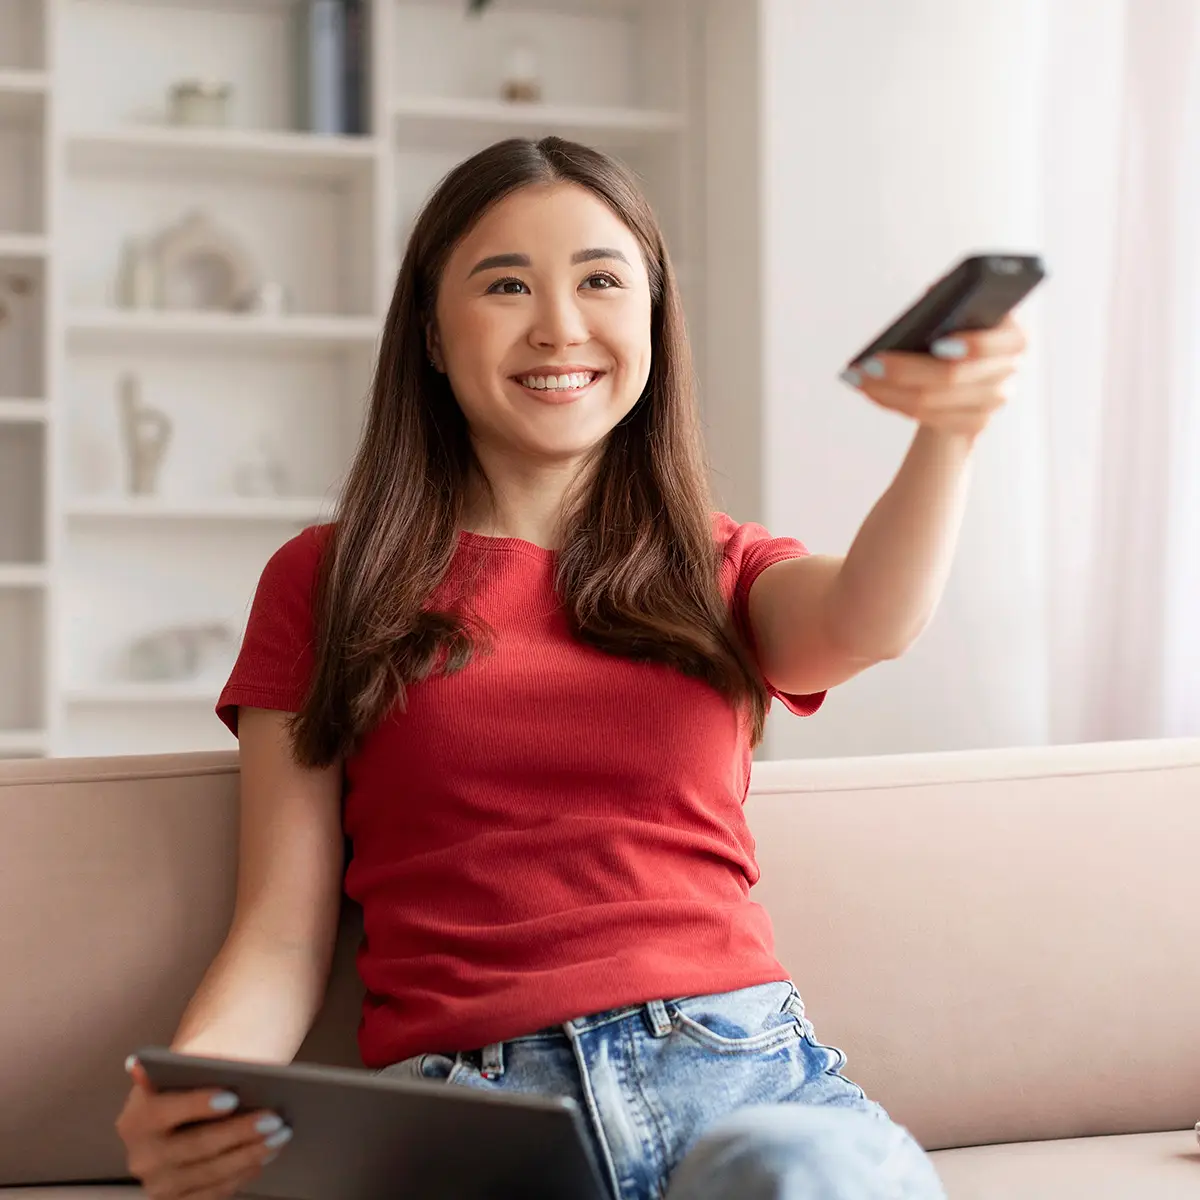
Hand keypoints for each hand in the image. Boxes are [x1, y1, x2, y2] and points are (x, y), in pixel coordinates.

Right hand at [115, 1056, 292, 1198]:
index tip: (232, 1097)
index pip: (165, 1111)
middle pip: (195, 1146)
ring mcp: (159, 1184)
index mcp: (136, 1117)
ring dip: (249, 1154)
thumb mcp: (195, 1062)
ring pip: (210, 1173)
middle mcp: (141, 1156)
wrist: (189, 1106)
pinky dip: (243, 1173)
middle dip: (238, 1132)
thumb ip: (201, 1061)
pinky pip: (215, 1192)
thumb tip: (217, 1060)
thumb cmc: (196, 1079)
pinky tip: (265, 1155)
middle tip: (274, 1118)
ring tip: (280, 1135)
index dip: (198, 1104)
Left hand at [841, 315, 1028, 438]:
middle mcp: (1008, 372)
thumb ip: (954, 300)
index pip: (996, 344)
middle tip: (869, 364)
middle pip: (952, 377)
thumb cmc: (960, 330)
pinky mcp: (972, 424)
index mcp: (1013, 337)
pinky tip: (870, 391)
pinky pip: (926, 419)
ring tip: (858, 377)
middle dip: (905, 370)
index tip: (938, 343)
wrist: (966, 372)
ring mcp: (992, 402)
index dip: (971, 345)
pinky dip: (893, 403)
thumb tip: (934, 292)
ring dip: (888, 391)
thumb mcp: (960, 312)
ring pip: (932, 403)